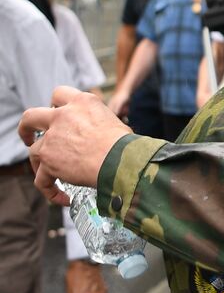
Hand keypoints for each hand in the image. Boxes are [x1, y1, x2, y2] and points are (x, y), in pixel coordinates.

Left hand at [20, 87, 132, 204]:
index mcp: (83, 103)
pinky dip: (50, 191)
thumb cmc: (127, 144)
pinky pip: (42, 179)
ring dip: (40, 163)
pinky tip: (63, 198)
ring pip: (34, 150)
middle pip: (31, 116)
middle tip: (29, 137)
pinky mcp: (49, 160)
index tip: (56, 114)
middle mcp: (63, 116)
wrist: (122, 160)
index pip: (60, 94)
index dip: (55, 105)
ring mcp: (53, 138)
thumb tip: (100, 138)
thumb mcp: (114, 122)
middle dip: (26, 128)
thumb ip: (97, 125)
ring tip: (51, 175)